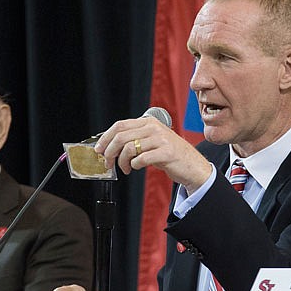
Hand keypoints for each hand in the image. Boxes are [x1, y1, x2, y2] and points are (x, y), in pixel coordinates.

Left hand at [94, 117, 212, 193]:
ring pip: (129, 149)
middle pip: (121, 137)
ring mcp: (161, 139)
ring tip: (125, 168)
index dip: (105, 137)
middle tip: (107, 162)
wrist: (192, 165)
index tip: (98, 149)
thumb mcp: (151, 141)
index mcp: (148, 121)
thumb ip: (134, 139)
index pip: (120, 125)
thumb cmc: (169, 154)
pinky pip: (141, 159)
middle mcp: (154, 127)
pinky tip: (136, 168)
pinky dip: (134, 165)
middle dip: (109, 152)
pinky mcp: (166, 152)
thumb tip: (108, 146)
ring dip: (122, 162)